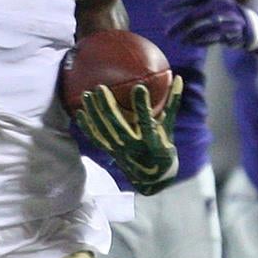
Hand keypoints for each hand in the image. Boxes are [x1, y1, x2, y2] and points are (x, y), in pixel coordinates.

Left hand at [73, 76, 183, 194]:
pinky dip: (87, 127)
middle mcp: (134, 147)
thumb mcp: (170, 128)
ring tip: (86, 95)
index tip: (139, 86)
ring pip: (103, 130)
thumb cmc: (164, 147)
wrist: (152, 178)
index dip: (143, 105)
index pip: (147, 121)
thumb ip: (172, 104)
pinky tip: (79, 113)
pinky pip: (96, 139)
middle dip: (107, 106)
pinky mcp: (110, 152)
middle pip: (118, 125)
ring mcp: (120, 150)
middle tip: (100, 87)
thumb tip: (178, 78)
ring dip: (94, 112)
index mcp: (153, 141)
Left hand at [162, 0, 255, 48]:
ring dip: (190, 35)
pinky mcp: (236, 28)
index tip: (161, 10)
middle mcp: (223, 2)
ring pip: (206, 26)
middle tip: (166, 33)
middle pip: (196, 14)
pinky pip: (216, 36)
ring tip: (179, 40)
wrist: (246, 22)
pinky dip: (203, 40)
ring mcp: (231, 15)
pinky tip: (191, 43)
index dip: (175, 3)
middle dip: (179, 24)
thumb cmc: (219, 7)